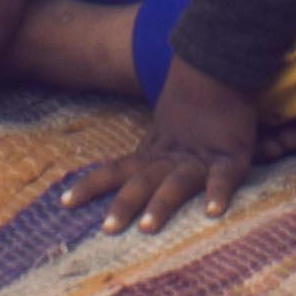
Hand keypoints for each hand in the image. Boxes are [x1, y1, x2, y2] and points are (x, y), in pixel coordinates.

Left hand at [64, 65, 264, 233]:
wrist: (220, 65)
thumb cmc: (195, 103)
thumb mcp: (166, 130)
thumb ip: (154, 150)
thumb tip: (127, 165)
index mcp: (153, 152)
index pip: (115, 171)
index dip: (91, 186)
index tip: (64, 203)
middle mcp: (171, 158)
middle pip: (141, 182)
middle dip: (124, 204)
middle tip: (108, 230)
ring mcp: (200, 159)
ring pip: (176, 184)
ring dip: (161, 204)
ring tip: (148, 226)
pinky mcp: (231, 157)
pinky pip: (222, 178)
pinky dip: (217, 192)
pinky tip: (212, 211)